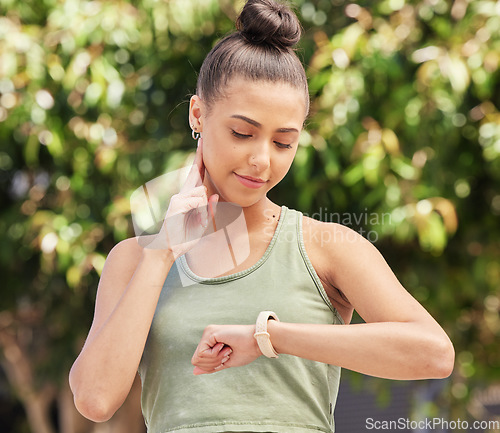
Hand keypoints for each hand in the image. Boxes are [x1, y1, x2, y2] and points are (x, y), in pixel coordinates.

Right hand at [142, 138, 218, 257]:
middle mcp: (182, 194)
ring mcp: (178, 198)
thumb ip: (208, 210)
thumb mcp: (202, 223)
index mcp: (189, 198)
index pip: (196, 177)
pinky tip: (195, 220)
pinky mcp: (176, 205)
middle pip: (194, 172)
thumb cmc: (185, 236)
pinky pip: (196, 201)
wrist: (169, 247)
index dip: (199, 162)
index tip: (202, 147)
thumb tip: (213, 196)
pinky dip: (200, 212)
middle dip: (199, 157)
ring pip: (201, 192)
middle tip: (202, 141)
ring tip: (198, 220)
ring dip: (204, 208)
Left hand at [191, 324, 261, 374]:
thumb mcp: (225, 362)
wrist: (257, 342)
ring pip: (198, 358)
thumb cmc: (246, 351)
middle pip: (195, 360)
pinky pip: (202, 353)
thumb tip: (194, 371)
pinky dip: (215, 355)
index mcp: (210, 341)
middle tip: (227, 353)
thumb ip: (211, 366)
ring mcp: (208, 332)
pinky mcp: (210, 332)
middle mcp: (207, 334)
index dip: (211, 366)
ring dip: (215, 359)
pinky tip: (225, 346)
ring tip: (227, 349)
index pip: (198, 360)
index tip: (226, 356)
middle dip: (212, 363)